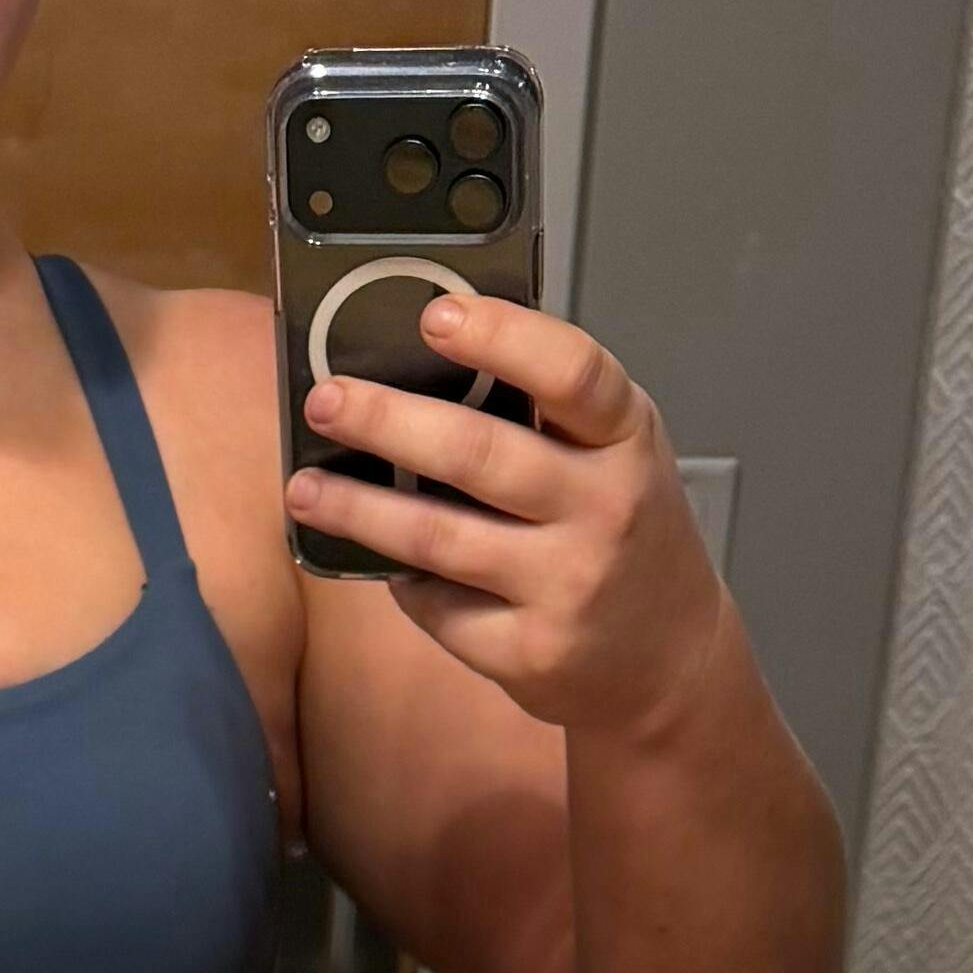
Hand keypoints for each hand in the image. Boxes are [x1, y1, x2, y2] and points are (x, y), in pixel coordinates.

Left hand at [292, 298, 727, 745]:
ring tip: (304, 489)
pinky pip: (439, 608)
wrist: (668, 657)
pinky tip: (374, 559)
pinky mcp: (529, 653)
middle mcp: (603, 508)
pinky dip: (402, 581)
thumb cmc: (624, 531)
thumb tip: (429, 360)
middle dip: (390, 424)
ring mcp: (567, 586)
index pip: (572, 372)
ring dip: (360, 511)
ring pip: (440, 540)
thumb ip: (548, 413)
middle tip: (326, 402)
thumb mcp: (613, 453)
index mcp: (627, 436)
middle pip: (480, 455)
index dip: (502, 338)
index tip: (435, 315)